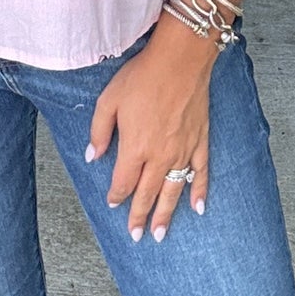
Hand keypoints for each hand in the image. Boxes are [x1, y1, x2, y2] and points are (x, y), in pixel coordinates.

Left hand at [87, 16, 217, 241]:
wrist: (180, 60)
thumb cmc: (142, 77)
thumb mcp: (109, 100)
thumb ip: (99, 131)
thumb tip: (93, 156)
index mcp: (135, 148)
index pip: (123, 183)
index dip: (116, 196)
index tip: (112, 203)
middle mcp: (159, 156)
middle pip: (147, 194)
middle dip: (139, 216)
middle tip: (136, 236)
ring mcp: (182, 151)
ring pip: (173, 190)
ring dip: (166, 214)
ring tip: (160, 234)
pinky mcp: (200, 141)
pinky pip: (200, 173)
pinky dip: (199, 192)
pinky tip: (198, 207)